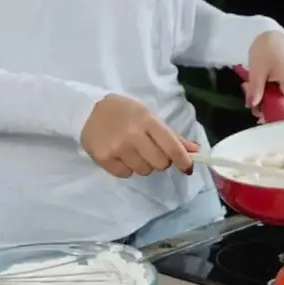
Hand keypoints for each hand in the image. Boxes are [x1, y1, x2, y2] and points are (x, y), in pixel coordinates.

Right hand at [81, 94, 198, 177]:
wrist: (89, 110)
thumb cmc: (124, 113)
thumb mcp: (148, 117)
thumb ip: (171, 135)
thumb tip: (194, 150)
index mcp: (147, 120)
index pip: (171, 146)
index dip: (183, 160)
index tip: (188, 169)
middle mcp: (133, 134)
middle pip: (160, 163)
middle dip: (160, 161)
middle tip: (151, 152)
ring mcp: (117, 147)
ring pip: (144, 171)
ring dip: (142, 164)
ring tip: (132, 151)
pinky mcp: (104, 158)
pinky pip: (126, 174)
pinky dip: (126, 168)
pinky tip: (120, 155)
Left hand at [241, 31, 283, 122]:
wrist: (269, 33)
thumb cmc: (265, 49)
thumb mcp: (257, 71)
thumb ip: (256, 91)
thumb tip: (253, 106)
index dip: (275, 120)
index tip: (258, 119)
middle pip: (283, 110)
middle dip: (263, 107)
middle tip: (248, 97)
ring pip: (279, 103)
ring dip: (262, 100)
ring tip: (248, 87)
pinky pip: (278, 95)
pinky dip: (265, 93)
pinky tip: (254, 85)